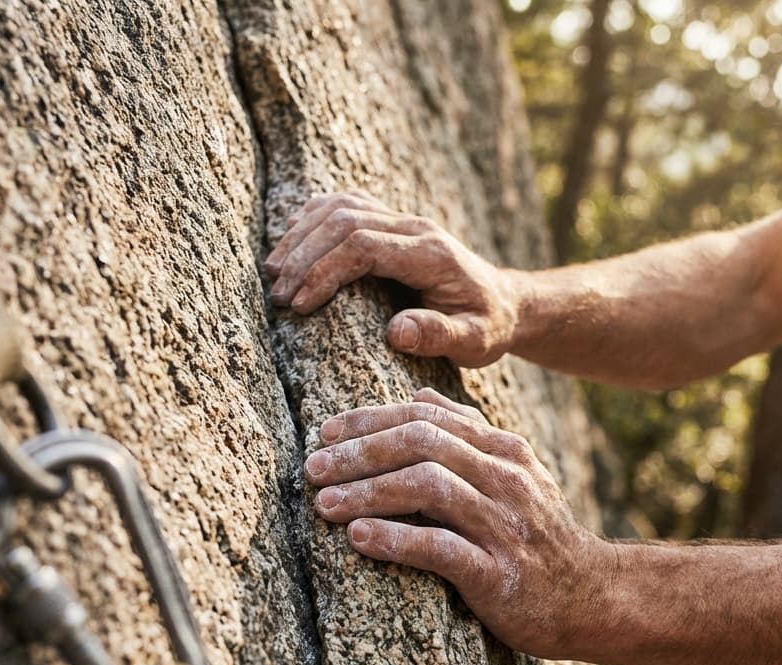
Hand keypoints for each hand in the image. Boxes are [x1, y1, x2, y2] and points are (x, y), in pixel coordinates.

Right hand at [266, 191, 520, 367]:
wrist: (506, 303)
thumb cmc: (488, 327)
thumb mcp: (476, 342)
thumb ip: (441, 336)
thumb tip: (395, 332)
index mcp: (431, 254)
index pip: (364, 245)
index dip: (325, 270)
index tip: (299, 304)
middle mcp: (415, 228)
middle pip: (345, 221)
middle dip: (303, 256)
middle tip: (278, 295)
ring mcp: (403, 221)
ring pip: (340, 207)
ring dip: (301, 236)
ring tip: (275, 274)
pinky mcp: (393, 223)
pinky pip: (347, 206)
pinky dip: (314, 220)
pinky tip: (292, 244)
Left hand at [303, 387, 607, 659]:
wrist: (593, 597)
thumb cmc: (540, 536)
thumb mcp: (515, 474)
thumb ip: (468, 433)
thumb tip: (416, 396)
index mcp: (504, 451)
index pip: (425, 418)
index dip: (369, 421)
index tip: (326, 432)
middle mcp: (506, 479)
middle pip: (421, 444)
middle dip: (359, 452)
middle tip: (313, 468)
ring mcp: (504, 526)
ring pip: (426, 488)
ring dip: (367, 493)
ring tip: (324, 505)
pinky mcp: (498, 574)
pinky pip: (439, 548)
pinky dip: (394, 540)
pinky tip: (359, 539)